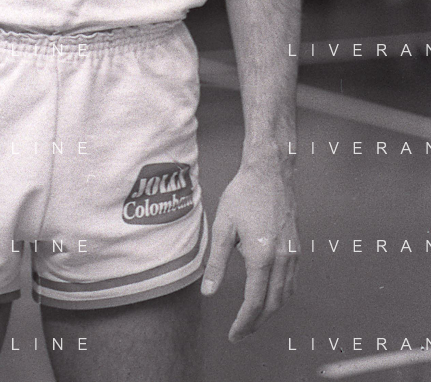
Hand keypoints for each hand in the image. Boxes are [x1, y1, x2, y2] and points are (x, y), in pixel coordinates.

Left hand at [200, 161, 297, 340]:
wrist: (270, 173)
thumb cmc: (244, 194)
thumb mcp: (223, 226)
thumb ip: (216, 262)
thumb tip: (208, 292)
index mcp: (262, 257)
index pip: (255, 302)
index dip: (244, 322)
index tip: (234, 334)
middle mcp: (282, 260)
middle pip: (273, 305)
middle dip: (257, 322)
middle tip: (241, 331)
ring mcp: (293, 254)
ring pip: (285, 296)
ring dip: (270, 311)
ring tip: (252, 317)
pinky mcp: (297, 248)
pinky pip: (292, 282)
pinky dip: (281, 296)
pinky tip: (269, 294)